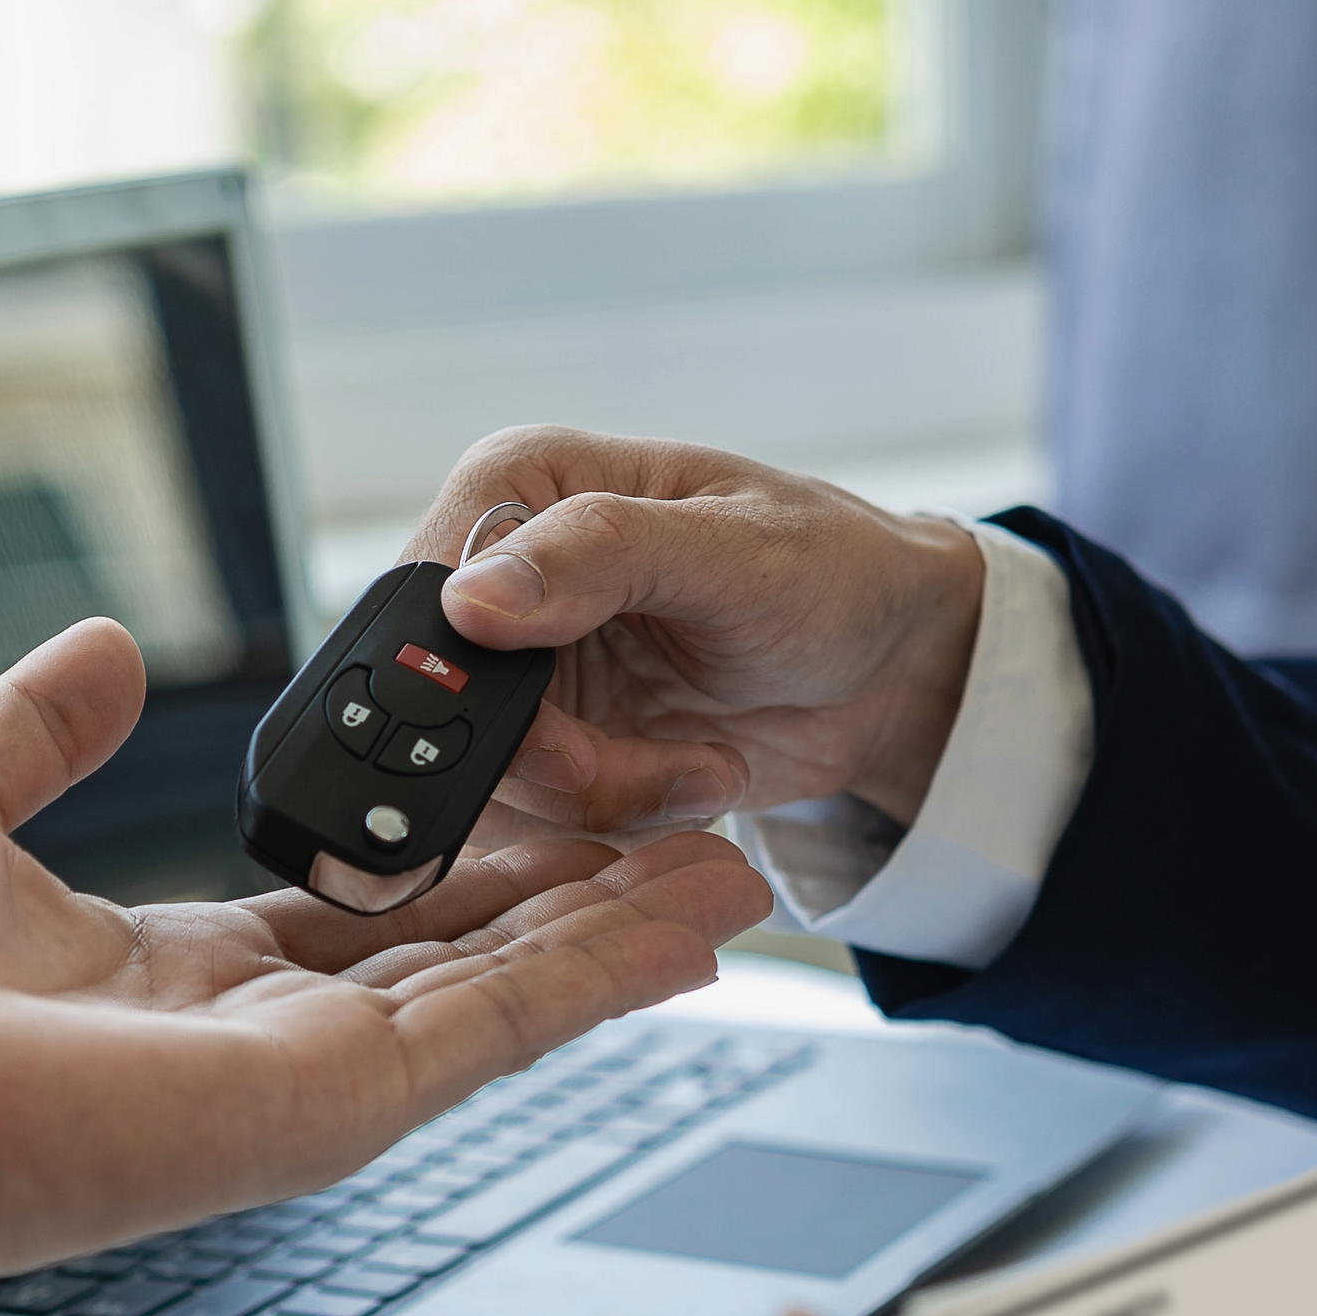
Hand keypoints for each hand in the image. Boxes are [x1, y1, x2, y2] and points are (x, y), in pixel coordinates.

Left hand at [0, 618, 769, 1306]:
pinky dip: (606, 971)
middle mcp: (265, 1042)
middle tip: (692, 845)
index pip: (369, 917)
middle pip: (470, 959)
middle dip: (588, 903)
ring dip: (629, 932)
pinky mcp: (332, 1105)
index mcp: (185, 979)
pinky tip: (690, 926)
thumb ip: (34, 728)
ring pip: (511, 994)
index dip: (468, 862)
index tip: (551, 809)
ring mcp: (310, 1082)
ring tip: (738, 878)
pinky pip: (500, 1026)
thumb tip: (103, 650)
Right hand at [405, 427, 988, 838]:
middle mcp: (501, 581)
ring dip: (602, 801)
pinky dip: (618, 826)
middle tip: (655, 773)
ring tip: (699, 769)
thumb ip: (601, 557)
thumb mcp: (735, 550)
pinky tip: (690, 781)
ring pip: (489, 784)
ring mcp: (525, 676)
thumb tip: (471, 598)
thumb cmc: (831, 572)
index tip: (566, 738)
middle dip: (554, 766)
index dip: (478, 684)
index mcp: (518, 489)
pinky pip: (537, 822)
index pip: (427, 598)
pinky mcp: (554, 750)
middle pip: (444, 710)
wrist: (889, 668)